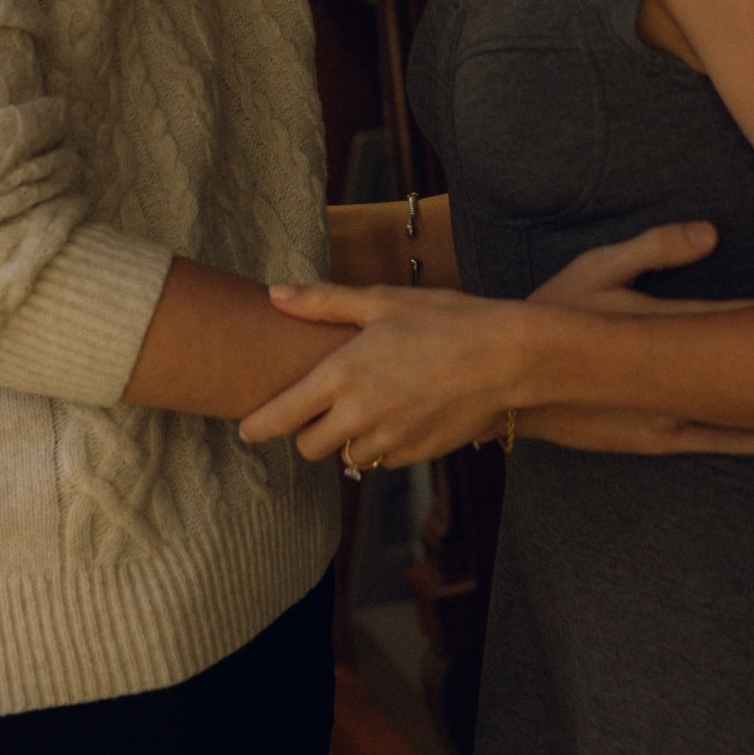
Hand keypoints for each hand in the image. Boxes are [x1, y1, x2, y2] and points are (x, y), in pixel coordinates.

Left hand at [239, 281, 529, 468]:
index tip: (246, 429)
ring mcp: (390, 440)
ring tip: (366, 406)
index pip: (281, 416)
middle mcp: (360, 415)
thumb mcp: (382, 301)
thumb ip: (323, 302)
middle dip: (306, 432)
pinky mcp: (417, 454)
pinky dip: (382, 444)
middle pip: (308, 447)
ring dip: (347, 439)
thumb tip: (274, 295)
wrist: (507, 357)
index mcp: (343, 375)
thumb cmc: (445, 319)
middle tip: (318, 408)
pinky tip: (400, 414)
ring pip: (347, 457)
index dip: (257, 426)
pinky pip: (384, 459)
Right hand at [528, 222, 753, 454]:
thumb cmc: (552, 312)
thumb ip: (656, 248)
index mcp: (668, 326)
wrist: (510, 378)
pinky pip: (721, 439)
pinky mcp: (659, 438)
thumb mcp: (599, 266)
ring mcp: (671, 413)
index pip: (743, 316)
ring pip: (747, 410)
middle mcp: (678, 375)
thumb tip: (713, 234)